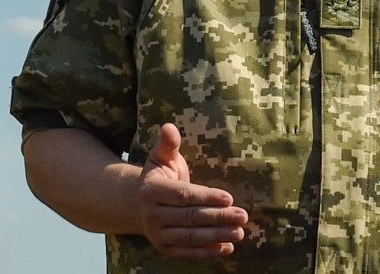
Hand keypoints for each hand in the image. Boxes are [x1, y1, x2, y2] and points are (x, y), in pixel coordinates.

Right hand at [135, 123, 247, 258]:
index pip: (182, 195)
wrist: (136, 204)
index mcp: (151, 189)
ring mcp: (156, 233)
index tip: (229, 197)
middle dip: (218, 217)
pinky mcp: (163, 248)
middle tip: (243, 215)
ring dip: (216, 236)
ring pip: (190, 237)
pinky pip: (187, 252)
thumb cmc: (159, 176)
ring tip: (239, 232)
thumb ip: (167, 144)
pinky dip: (207, 252)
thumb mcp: (161, 157)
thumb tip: (168, 126)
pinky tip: (227, 248)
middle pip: (189, 217)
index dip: (206, 197)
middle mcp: (151, 214)